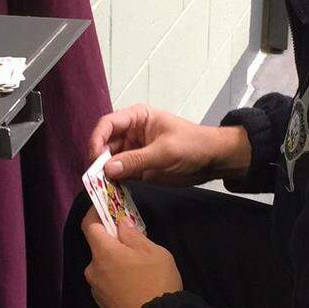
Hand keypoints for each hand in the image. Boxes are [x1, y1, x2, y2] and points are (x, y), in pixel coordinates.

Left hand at [82, 209, 183, 307]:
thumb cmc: (156, 282)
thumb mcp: (153, 252)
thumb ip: (134, 235)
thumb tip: (121, 224)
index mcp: (103, 252)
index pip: (89, 225)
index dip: (95, 213)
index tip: (106, 207)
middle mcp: (93, 270)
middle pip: (99, 249)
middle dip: (113, 244)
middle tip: (135, 245)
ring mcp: (96, 290)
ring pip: (104, 268)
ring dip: (117, 264)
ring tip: (141, 271)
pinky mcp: (102, 306)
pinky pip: (108, 285)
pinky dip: (118, 281)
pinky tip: (137, 287)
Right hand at [87, 104, 249, 185]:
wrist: (214, 160)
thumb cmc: (192, 145)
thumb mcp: (165, 152)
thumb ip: (136, 160)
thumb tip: (107, 169)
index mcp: (137, 117)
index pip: (108, 124)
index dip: (97, 139)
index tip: (94, 159)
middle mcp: (131, 132)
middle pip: (105, 143)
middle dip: (99, 160)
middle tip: (95, 179)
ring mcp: (133, 150)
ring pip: (110, 160)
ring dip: (105, 173)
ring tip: (101, 187)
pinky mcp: (138, 167)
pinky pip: (120, 173)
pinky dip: (114, 181)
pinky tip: (111, 190)